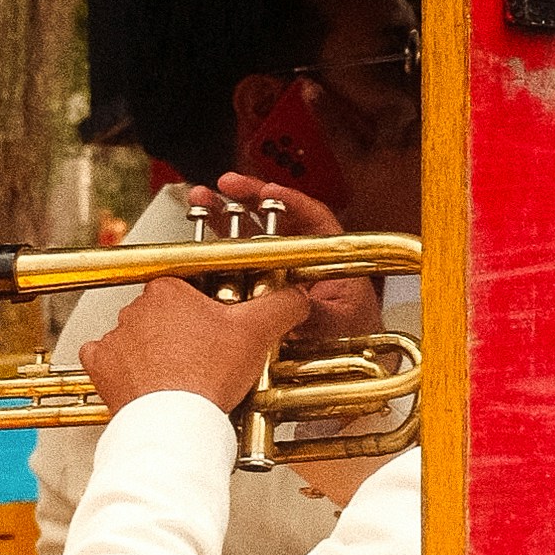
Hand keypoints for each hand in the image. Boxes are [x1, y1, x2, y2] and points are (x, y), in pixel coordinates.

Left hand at [87, 269, 318, 420]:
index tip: (221, 328)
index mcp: (168, 291)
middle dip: (182, 330)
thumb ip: (282, 305)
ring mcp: (115, 339)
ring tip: (180, 374)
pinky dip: (123, 368)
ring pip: (137, 336)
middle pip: (164, 313)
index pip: (191, 290)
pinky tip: (145, 380)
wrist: (174, 424)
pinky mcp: (101, 367)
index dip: (210, 310)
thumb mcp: (257, 332)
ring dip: (154, 351)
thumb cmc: (207, 377)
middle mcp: (135, 310)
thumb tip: (296, 296)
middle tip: (205, 355)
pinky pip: (107, 360)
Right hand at [198, 172, 378, 347]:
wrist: (346, 370)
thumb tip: (293, 306)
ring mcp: (277, 275)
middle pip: (274, 219)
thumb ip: (318, 313)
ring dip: (226, 218)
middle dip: (249, 198)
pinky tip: (200, 244)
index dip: (291, 200)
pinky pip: (237, 268)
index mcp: (329, 259)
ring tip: (201, 201)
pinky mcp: (256, 293)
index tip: (268, 191)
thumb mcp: (340, 325)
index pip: (313, 218)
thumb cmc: (353, 338)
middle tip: (225, 184)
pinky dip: (218, 254)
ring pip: (250, 238)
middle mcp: (300, 261)